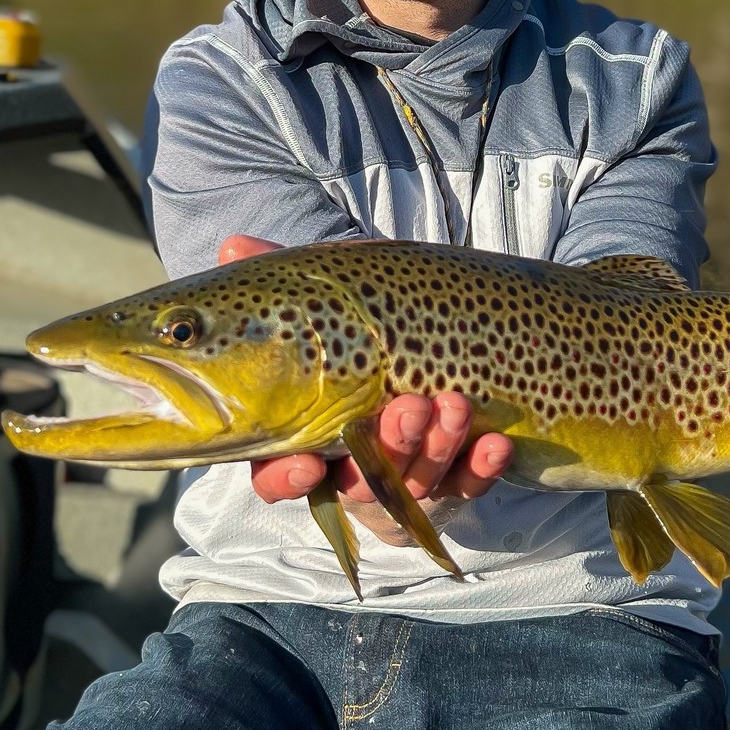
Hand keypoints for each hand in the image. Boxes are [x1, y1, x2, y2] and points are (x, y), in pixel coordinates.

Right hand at [219, 234, 514, 543]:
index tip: (306, 467)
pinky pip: (472, 482)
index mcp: (308, 438)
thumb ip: (278, 284)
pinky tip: (496, 442)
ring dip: (438, 447)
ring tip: (455, 405)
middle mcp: (356, 467)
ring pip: (420, 482)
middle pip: (361, 483)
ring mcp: (410, 475)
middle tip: (408, 408)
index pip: (281, 476)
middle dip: (388, 448)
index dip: (288, 479)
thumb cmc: (357, 336)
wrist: (443, 349)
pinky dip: (482, 467)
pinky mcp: (460, 475)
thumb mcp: (323, 305)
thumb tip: (232, 246)